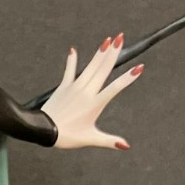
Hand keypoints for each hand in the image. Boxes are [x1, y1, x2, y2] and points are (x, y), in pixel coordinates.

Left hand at [42, 34, 143, 150]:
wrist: (44, 131)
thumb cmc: (68, 136)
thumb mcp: (91, 139)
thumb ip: (109, 141)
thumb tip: (126, 146)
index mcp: (95, 104)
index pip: (115, 88)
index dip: (128, 78)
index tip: (139, 67)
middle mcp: (87, 92)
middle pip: (103, 70)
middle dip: (113, 53)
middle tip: (121, 38)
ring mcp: (74, 87)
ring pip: (90, 67)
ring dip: (99, 53)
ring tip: (108, 39)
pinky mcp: (63, 86)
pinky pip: (69, 71)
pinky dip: (72, 61)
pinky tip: (73, 50)